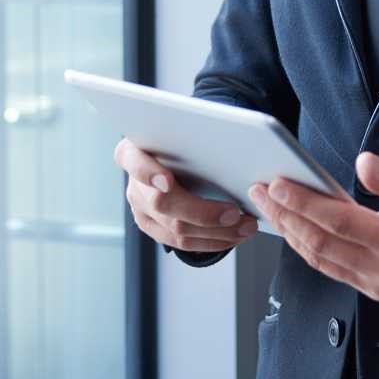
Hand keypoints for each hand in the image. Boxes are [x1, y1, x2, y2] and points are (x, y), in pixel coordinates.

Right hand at [114, 137, 259, 252]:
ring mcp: (141, 209)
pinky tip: (232, 235)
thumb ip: (192, 141)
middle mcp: (134, 183)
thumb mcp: (181, 135)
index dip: (148, 173)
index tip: (167, 182)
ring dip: (217, 232)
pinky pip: (181, 243)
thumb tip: (230, 148)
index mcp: (133, 153)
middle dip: (203, 213)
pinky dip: (212, 241)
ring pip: (175, 230)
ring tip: (245, 227)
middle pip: (162, 203)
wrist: (169, 158)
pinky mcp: (153, 229)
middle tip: (235, 213)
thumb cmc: (180, 144)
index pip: (133, 161)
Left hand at [248, 151, 378, 300]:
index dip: (304, 203)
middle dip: (285, 216)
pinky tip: (293, 226)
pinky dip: (308, 246)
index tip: (277, 184)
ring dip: (291, 233)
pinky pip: (333, 268)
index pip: (339, 222)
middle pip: (321, 244)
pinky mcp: (377, 288)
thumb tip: (363, 164)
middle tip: (259, 189)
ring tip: (268, 205)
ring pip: (322, 260)